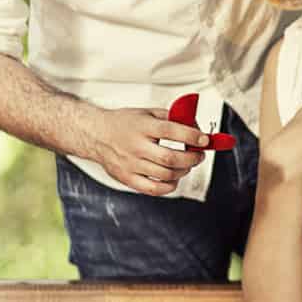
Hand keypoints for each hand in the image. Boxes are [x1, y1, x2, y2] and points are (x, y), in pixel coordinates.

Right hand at [83, 105, 208, 195]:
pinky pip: (154, 189)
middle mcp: (135, 146)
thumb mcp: (147, 113)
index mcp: (142, 127)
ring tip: (187, 165)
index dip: (192, 137)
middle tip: (199, 154)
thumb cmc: (124, 124)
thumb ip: (171, 117)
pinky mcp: (127, 179)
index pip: (172, 131)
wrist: (96, 135)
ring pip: (165, 175)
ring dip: (184, 171)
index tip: (205, 139)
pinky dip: (170, 186)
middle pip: (170, 158)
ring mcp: (131, 165)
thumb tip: (196, 126)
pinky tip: (174, 178)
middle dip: (192, 158)